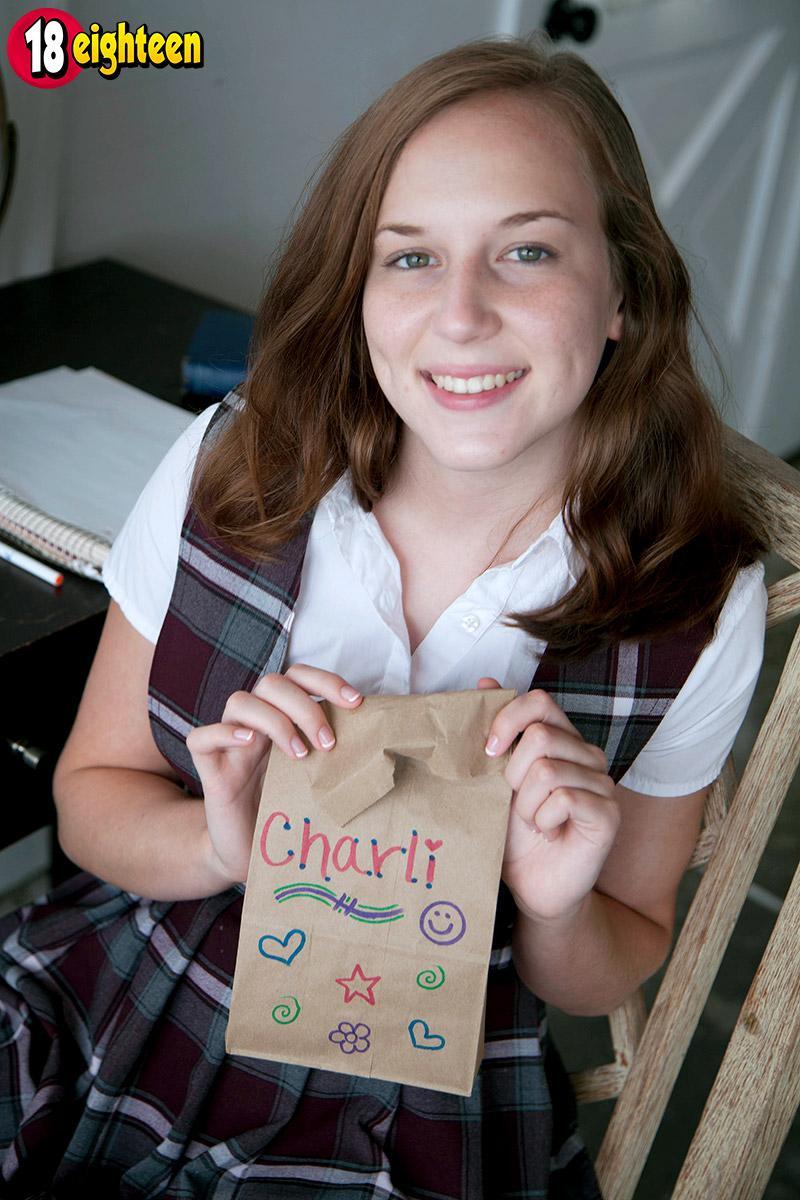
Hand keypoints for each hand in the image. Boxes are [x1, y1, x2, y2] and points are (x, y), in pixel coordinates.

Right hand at [185, 665, 362, 887]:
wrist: (249, 852)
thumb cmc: (287, 810)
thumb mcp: (317, 777)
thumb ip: (336, 754)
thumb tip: (382, 741)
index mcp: (283, 718)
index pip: (299, 678)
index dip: (326, 681)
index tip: (357, 703)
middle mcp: (256, 724)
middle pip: (271, 683)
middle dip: (305, 707)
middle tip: (328, 744)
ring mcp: (230, 744)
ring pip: (239, 701)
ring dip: (275, 721)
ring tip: (298, 755)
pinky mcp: (209, 769)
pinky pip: (201, 736)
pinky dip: (224, 732)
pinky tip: (248, 743)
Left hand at [478, 678, 619, 923]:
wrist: (531, 884)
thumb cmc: (514, 833)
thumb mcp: (495, 780)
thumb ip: (495, 734)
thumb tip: (484, 681)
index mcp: (561, 739)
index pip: (538, 702)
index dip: (508, 719)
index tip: (488, 752)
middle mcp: (587, 754)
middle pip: (539, 736)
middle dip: (512, 775)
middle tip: (516, 804)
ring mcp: (602, 782)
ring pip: (547, 770)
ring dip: (526, 805)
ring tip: (534, 822)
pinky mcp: (609, 813)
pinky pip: (564, 798)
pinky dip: (544, 819)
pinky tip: (550, 832)